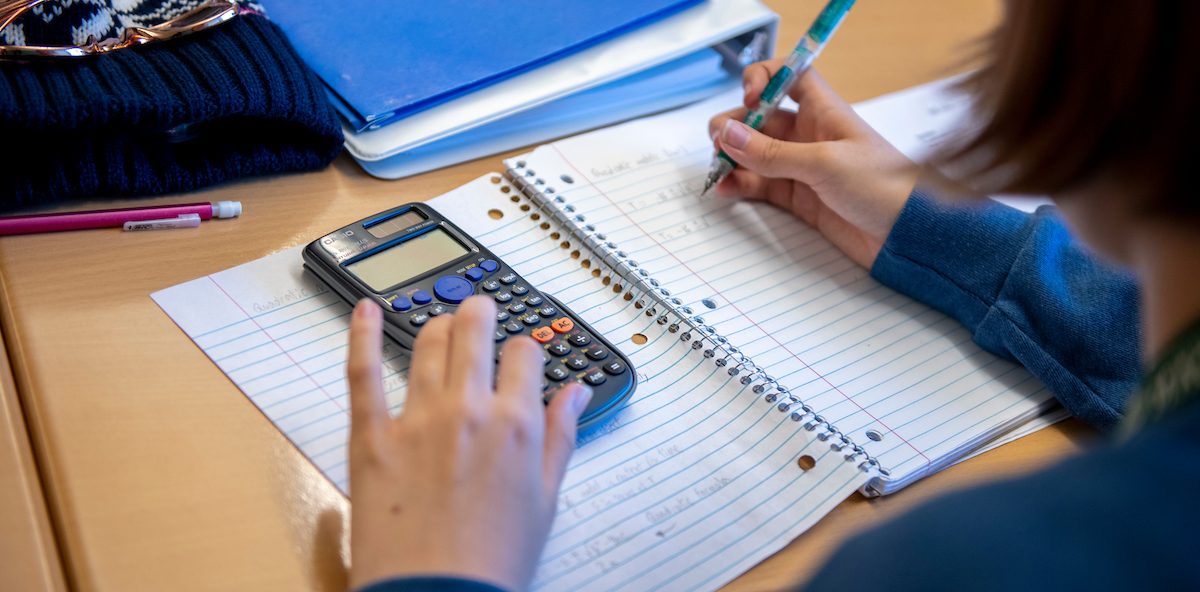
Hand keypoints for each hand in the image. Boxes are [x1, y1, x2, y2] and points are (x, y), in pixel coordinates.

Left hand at [346, 297, 592, 590]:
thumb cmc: (493, 560)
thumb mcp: (545, 498)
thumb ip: (560, 437)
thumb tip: (577, 395)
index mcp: (516, 425)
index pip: (525, 355)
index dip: (526, 349)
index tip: (521, 356)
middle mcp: (469, 411)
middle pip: (476, 332)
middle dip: (482, 313)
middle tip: (481, 312)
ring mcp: (417, 419)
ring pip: (429, 343)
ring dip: (439, 323)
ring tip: (441, 321)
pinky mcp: (372, 437)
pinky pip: (363, 372)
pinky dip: (362, 335)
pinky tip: (365, 311)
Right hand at [709, 62, 919, 268]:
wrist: (909, 235)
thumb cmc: (884, 186)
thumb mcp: (825, 164)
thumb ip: (773, 152)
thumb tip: (727, 134)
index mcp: (824, 112)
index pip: (789, 76)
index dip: (764, 78)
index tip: (748, 98)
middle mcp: (810, 134)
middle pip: (761, 118)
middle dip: (736, 126)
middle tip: (720, 144)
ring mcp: (802, 167)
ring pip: (755, 153)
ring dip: (732, 157)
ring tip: (719, 170)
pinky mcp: (799, 198)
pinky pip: (760, 184)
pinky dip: (740, 184)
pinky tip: (726, 189)